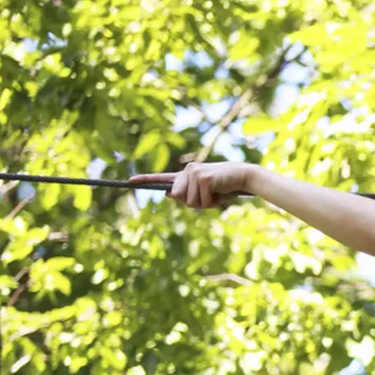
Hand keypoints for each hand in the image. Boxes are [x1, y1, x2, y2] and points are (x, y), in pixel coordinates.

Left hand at [129, 161, 259, 208]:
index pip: (163, 177)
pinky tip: (221, 193)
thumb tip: (169, 194)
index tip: (130, 180)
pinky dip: (212, 202)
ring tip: (217, 194)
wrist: (244, 176)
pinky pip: (201, 200)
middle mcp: (187, 170)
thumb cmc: (226, 186)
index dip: (146, 179)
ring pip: (190, 202)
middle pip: (178, 197)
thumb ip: (188, 194)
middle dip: (193, 202)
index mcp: (186, 174)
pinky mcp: (203, 178)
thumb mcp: (206, 192)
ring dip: (205, 204)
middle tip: (209, 197)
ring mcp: (194, 173)